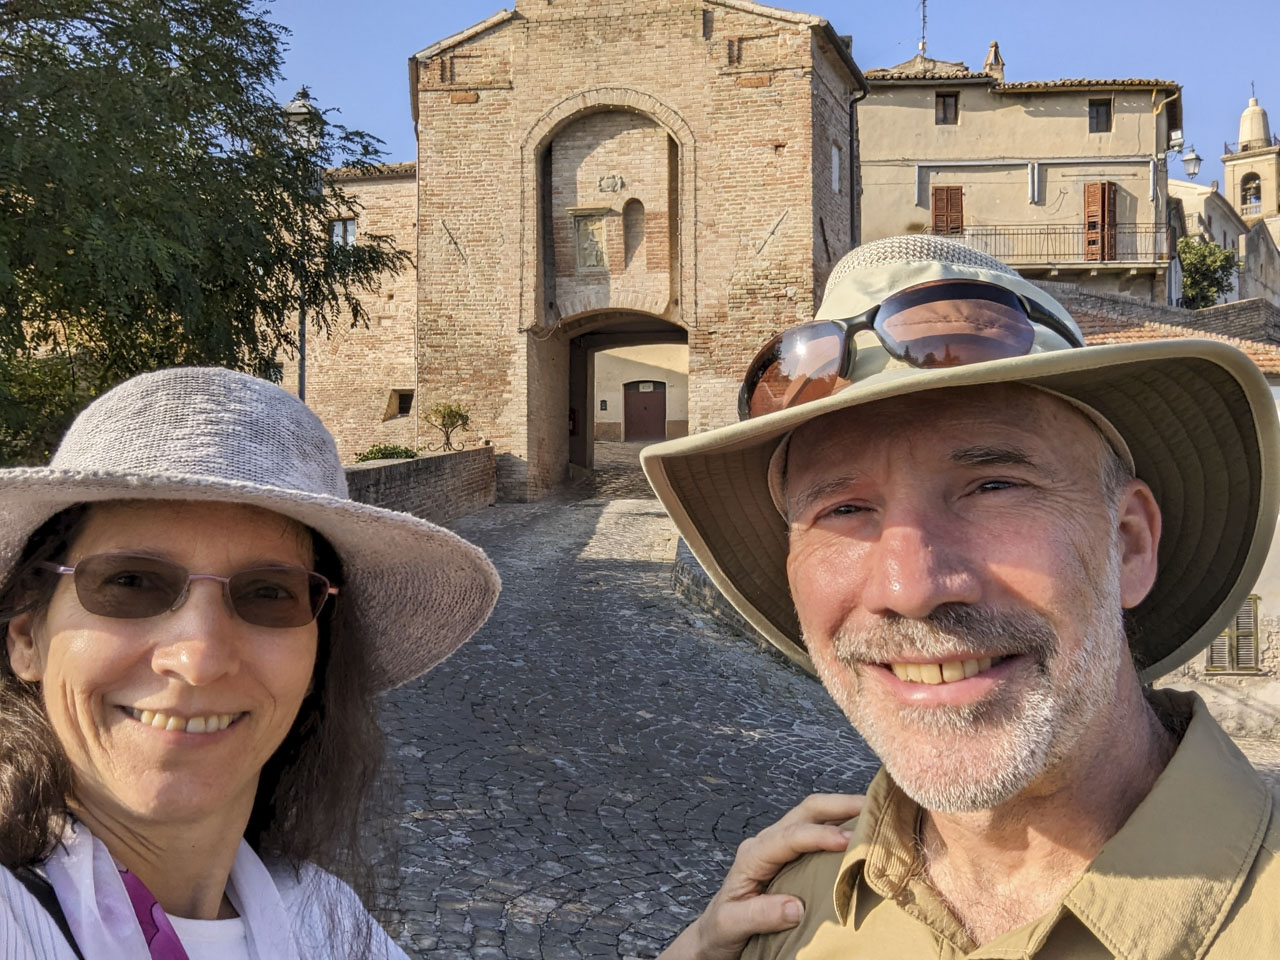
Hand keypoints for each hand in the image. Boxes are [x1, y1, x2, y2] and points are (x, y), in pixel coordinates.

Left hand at [657, 793, 864, 959]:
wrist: (715, 934)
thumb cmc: (721, 929)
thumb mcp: (731, 925)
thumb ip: (760, 914)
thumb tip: (797, 907)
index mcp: (752, 855)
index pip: (789, 835)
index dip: (819, 836)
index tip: (847, 841)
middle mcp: (767, 842)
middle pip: (807, 811)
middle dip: (841, 804)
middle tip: (875, 806)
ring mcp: (780, 846)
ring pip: (815, 816)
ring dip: (846, 811)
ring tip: (879, 814)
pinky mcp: (791, 855)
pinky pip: (820, 832)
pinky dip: (844, 827)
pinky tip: (864, 832)